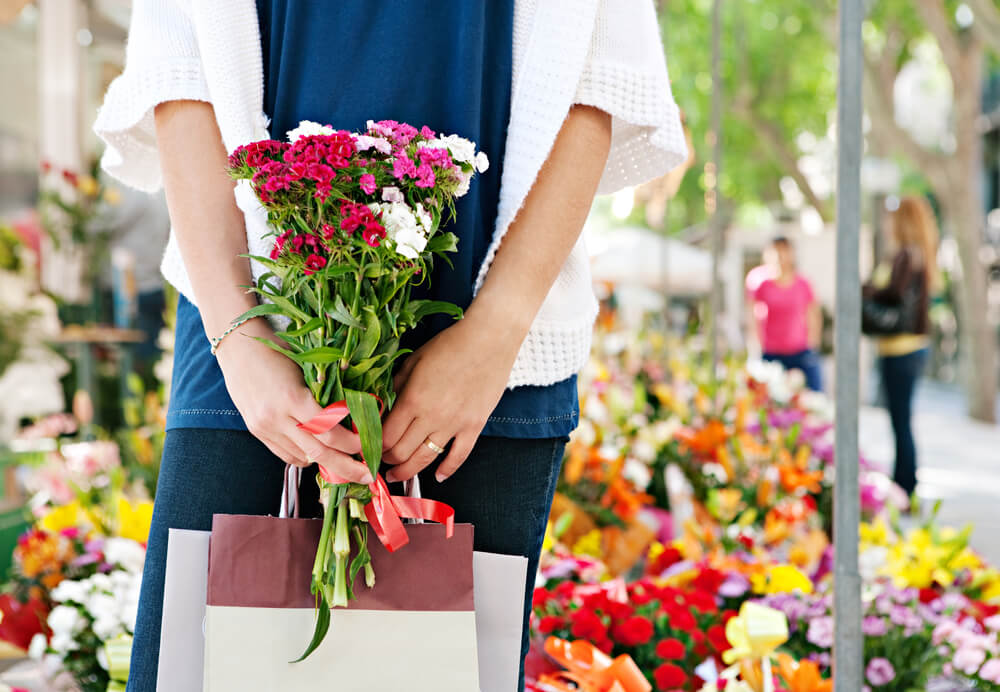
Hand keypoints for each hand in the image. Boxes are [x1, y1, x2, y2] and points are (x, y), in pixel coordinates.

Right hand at [216, 318, 371, 483]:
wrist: (238, 349)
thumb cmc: (278, 351)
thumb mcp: (306, 368)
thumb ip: (326, 395)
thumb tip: (354, 417)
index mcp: (292, 398)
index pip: (329, 431)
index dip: (353, 442)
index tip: (370, 442)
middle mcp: (277, 418)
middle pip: (319, 453)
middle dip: (347, 467)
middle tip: (369, 475)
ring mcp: (266, 428)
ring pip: (304, 458)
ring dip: (327, 462)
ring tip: (347, 461)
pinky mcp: (258, 433)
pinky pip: (287, 456)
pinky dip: (307, 457)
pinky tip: (319, 451)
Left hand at [381, 310, 522, 482]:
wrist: (489, 340)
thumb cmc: (450, 345)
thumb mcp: (414, 361)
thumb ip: (396, 386)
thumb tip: (382, 406)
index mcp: (412, 399)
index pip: (386, 435)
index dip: (374, 446)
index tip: (368, 447)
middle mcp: (431, 417)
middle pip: (402, 452)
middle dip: (387, 460)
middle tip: (380, 462)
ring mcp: (454, 424)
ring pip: (426, 458)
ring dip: (408, 471)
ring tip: (399, 475)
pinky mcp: (474, 426)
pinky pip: (459, 456)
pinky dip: (447, 470)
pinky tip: (438, 476)